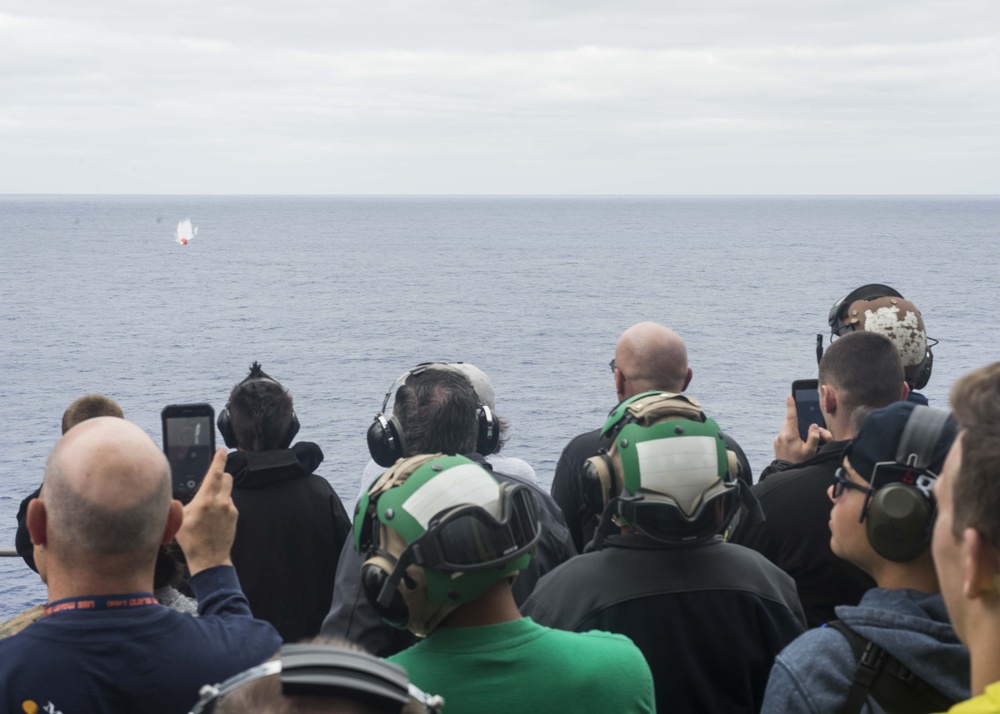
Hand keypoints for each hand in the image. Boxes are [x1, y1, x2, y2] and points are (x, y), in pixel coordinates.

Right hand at [175, 447, 237, 575]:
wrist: (209, 558)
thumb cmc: (191, 540)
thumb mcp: (179, 519)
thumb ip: (180, 503)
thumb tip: (174, 496)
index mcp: (206, 499)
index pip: (215, 472)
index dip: (218, 459)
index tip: (221, 449)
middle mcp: (221, 501)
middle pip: (226, 478)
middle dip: (220, 475)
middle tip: (211, 481)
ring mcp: (230, 508)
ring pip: (227, 491)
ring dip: (220, 493)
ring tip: (208, 508)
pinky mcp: (235, 516)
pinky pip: (229, 503)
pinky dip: (222, 505)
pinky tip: (213, 517)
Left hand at [773, 396, 832, 463]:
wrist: (786, 472)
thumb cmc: (799, 463)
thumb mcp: (810, 451)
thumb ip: (814, 437)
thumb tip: (814, 426)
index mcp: (790, 435)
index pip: (791, 416)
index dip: (791, 406)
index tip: (789, 397)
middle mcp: (781, 435)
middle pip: (788, 421)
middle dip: (795, 419)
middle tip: (803, 422)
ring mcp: (777, 439)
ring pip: (786, 427)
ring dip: (793, 427)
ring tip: (801, 436)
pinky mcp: (776, 443)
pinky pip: (784, 434)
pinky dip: (790, 434)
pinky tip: (796, 442)